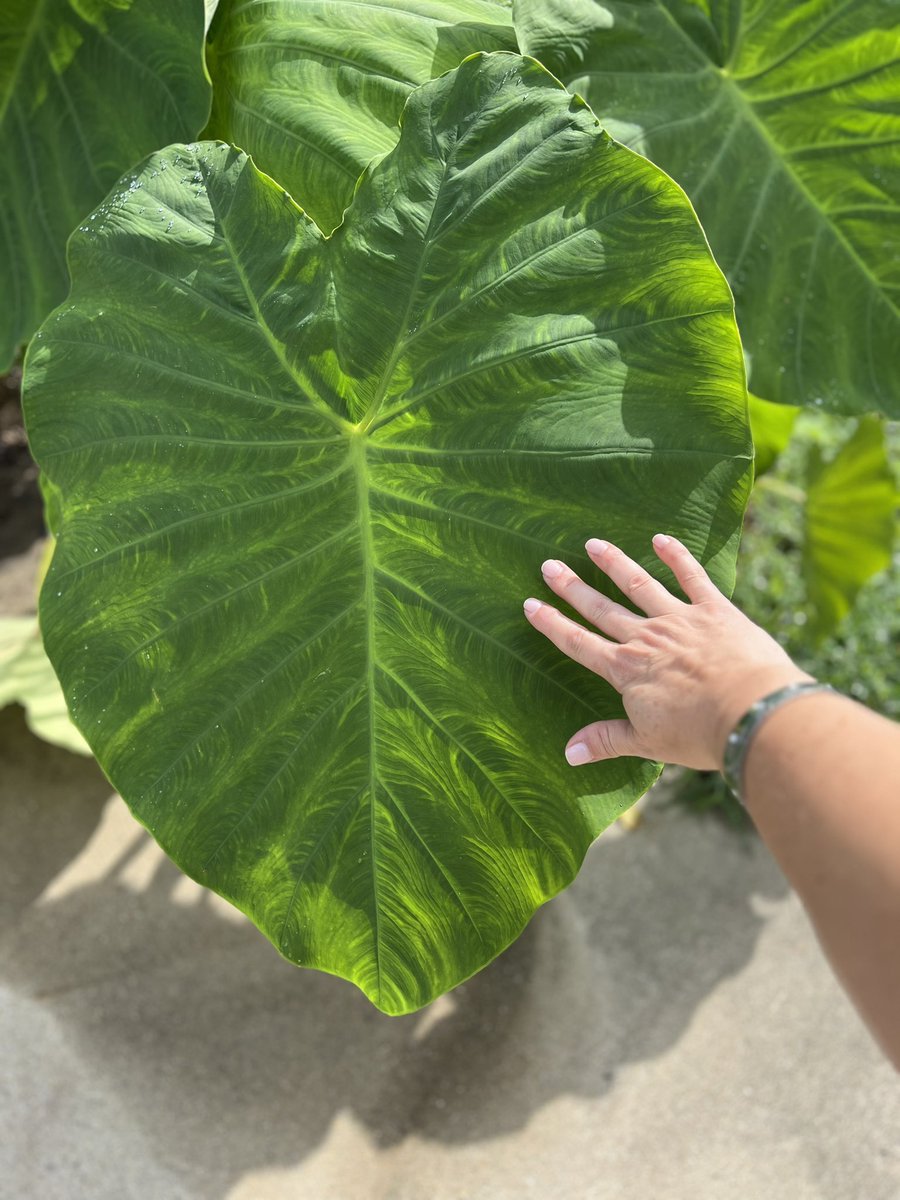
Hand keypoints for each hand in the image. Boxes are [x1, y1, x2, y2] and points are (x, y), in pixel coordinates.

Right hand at [523, 534, 811, 769]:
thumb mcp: (647, 743)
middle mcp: (646, 638)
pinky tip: (661, 538)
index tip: (531, 604)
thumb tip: (567, 754)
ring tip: (594, 544)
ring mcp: (679, 619)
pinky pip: (692, 576)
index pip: (579, 643)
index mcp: (626, 670)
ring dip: (614, 563)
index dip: (552, 624)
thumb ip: (606, 741)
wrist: (751, 712)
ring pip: (638, 584)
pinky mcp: (714, 610)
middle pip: (601, 608)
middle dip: (572, 587)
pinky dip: (676, 555)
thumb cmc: (699, 734)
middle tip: (549, 565)